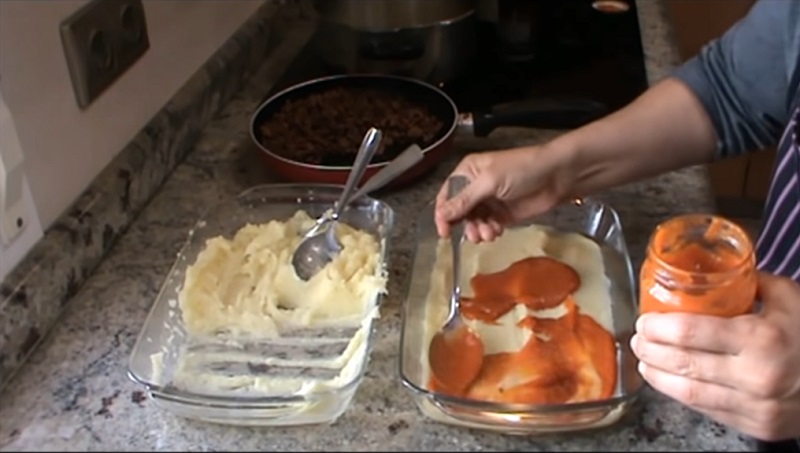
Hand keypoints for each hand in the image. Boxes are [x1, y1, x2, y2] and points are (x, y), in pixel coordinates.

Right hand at [434, 145, 573, 241]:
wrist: (557, 175)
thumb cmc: (522, 170)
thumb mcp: (489, 182)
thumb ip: (464, 200)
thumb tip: (441, 215)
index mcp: (468, 172)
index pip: (447, 195)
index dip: (443, 214)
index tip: (444, 232)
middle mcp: (476, 187)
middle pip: (460, 212)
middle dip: (465, 224)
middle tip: (474, 235)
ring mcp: (490, 201)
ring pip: (474, 221)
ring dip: (478, 230)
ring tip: (489, 234)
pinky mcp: (504, 214)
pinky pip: (489, 226)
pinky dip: (490, 231)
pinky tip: (497, 231)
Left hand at [631, 272, 799, 440]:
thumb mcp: (792, 299)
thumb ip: (750, 283)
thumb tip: (712, 272)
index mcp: (761, 339)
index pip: (690, 333)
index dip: (658, 327)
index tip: (643, 320)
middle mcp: (755, 376)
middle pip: (682, 365)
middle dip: (650, 351)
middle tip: (637, 339)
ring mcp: (755, 406)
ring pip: (689, 393)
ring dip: (658, 377)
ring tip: (645, 360)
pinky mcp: (757, 426)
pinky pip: (708, 410)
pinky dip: (683, 394)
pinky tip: (671, 381)